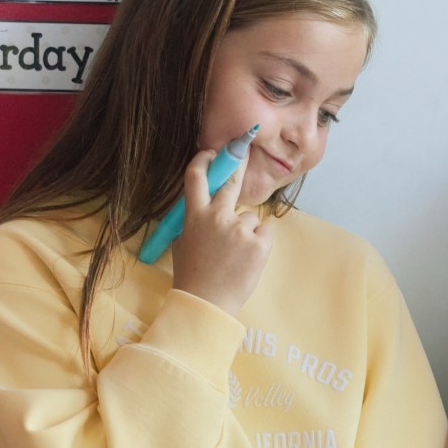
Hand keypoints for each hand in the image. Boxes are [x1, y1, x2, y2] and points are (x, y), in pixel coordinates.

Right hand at [169, 147, 271, 315]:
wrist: (206, 302)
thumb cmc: (193, 276)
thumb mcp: (184, 242)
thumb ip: (196, 222)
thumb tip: (207, 211)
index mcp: (194, 216)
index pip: (196, 177)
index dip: (205, 160)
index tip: (213, 152)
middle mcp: (216, 216)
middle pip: (232, 181)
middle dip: (239, 160)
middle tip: (245, 144)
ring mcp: (239, 228)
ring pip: (250, 218)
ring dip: (246, 232)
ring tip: (235, 257)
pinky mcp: (258, 242)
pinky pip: (263, 234)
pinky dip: (259, 245)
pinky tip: (246, 261)